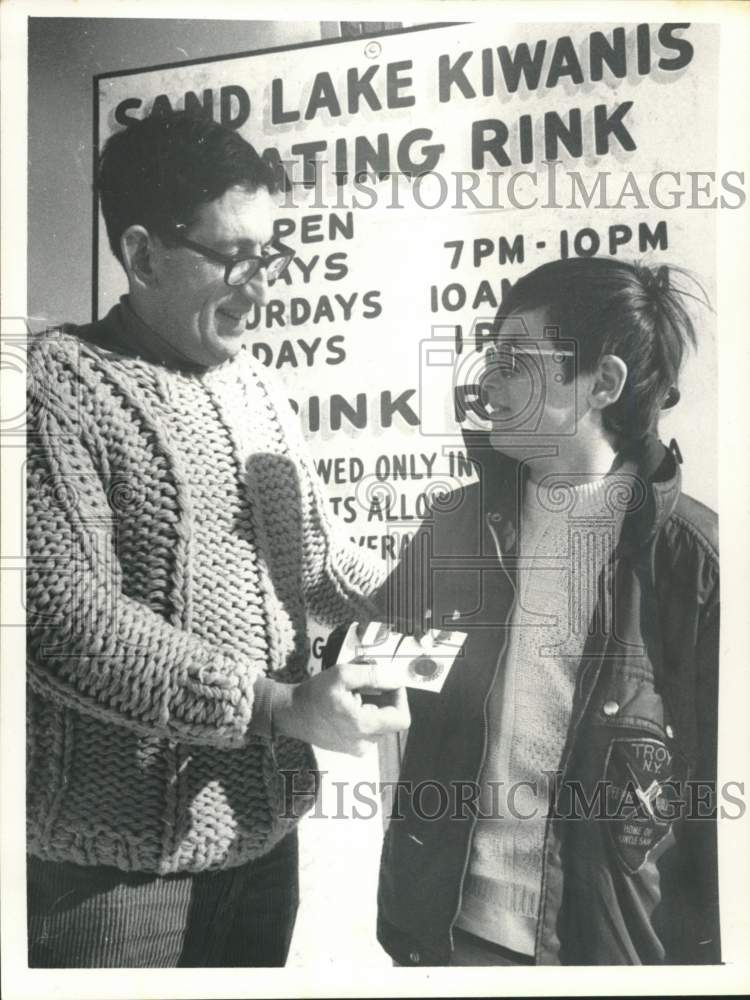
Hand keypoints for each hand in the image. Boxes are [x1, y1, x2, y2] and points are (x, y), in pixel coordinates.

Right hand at [272, 659, 409, 756]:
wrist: (291, 713)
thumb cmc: (314, 694)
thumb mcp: (343, 675)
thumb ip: (373, 675)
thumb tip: (396, 678)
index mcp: (364, 727)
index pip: (402, 718)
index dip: (400, 697)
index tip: (387, 682)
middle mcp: (363, 743)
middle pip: (391, 719)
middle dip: (385, 698)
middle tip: (367, 682)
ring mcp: (357, 748)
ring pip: (380, 724)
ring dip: (374, 705)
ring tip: (354, 693)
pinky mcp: (350, 748)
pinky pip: (369, 730)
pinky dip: (365, 714)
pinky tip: (349, 704)